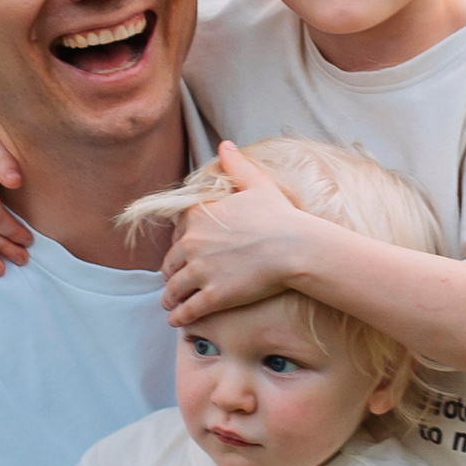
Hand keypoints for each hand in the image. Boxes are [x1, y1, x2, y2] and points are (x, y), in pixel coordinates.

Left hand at [158, 141, 316, 324]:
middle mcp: (193, 242)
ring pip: (174, 287)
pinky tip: (176, 321)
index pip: (176, 232)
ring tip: (170, 304)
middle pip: (170, 261)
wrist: (295, 247)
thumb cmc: (279, 215)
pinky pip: (187, 309)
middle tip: (172, 281)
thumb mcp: (256, 183)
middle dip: (171, 272)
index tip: (180, 251)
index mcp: (198, 215)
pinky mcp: (213, 296)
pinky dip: (179, 316)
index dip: (178, 242)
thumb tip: (225, 144)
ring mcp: (201, 271)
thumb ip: (236, 164)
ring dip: (170, 297)